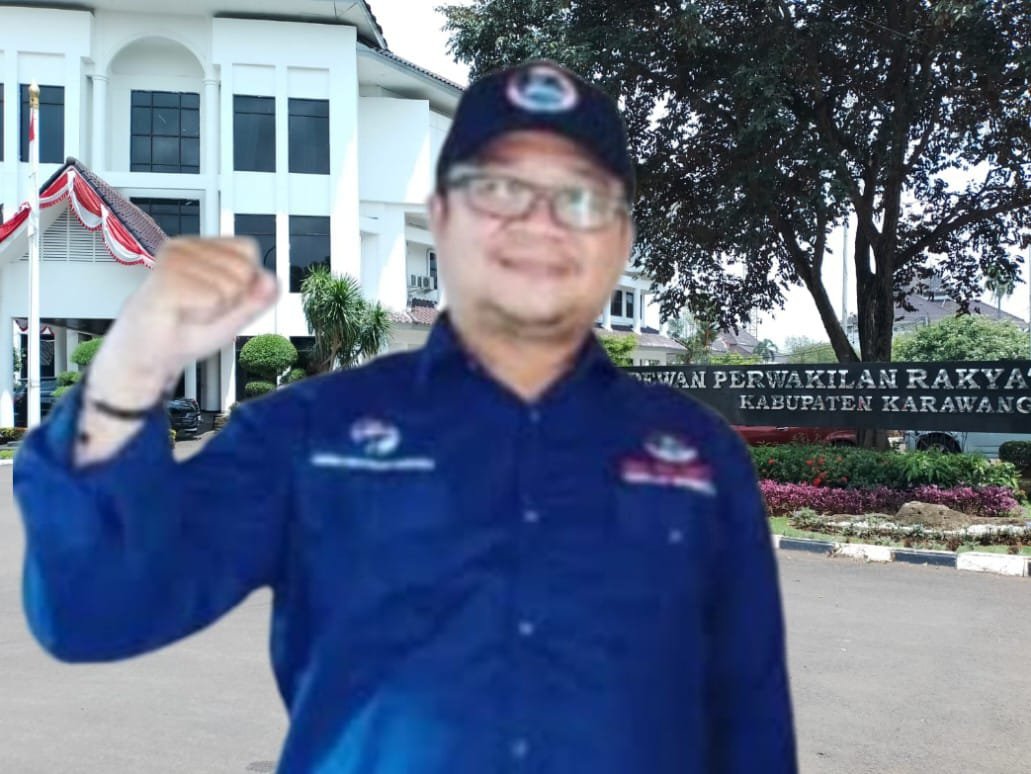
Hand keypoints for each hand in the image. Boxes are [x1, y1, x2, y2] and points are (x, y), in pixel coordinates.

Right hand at [87, 237, 278, 404]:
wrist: (150, 354)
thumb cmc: (185, 331)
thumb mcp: (234, 316)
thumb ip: (257, 300)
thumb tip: (273, 281)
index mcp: (202, 248)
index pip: (248, 250)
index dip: (244, 283)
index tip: (216, 298)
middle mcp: (187, 246)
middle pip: (245, 269)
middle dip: (232, 300)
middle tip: (201, 309)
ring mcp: (176, 258)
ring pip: (232, 285)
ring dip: (215, 311)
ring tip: (189, 312)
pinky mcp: (168, 275)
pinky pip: (214, 298)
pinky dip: (203, 315)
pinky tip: (181, 314)